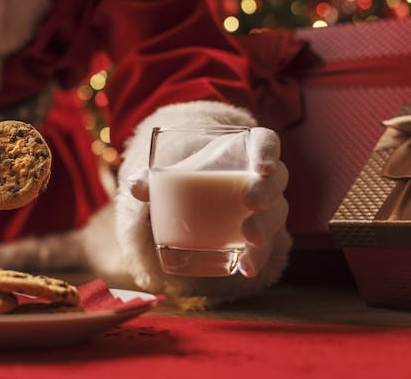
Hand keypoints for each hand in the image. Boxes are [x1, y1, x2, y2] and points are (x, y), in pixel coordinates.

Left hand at [129, 127, 288, 277]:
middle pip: (275, 181)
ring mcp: (267, 207)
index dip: (267, 152)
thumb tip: (134, 186)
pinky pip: (266, 246)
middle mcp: (264, 178)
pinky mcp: (261, 234)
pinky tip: (246, 268)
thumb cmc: (190, 178)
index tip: (261, 166)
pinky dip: (257, 258)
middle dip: (266, 192)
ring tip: (249, 238)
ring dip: (266, 226)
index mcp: (246, 152)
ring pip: (276, 214)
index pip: (266, 143)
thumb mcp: (174, 175)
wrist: (197, 201)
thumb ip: (153, 179)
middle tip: (250, 202)